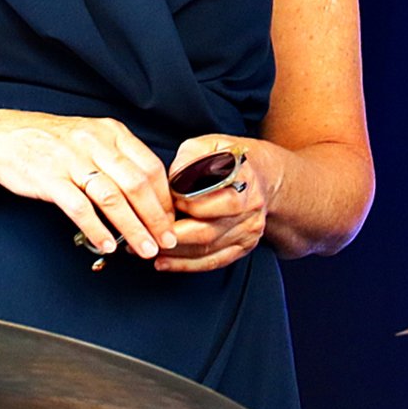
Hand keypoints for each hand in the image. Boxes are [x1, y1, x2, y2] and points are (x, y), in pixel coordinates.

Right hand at [0, 110, 177, 260]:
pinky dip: (97, 229)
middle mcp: (94, 143)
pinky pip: (79, 208)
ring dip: (133, 228)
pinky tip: (107, 245)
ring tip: (145, 249)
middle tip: (168, 241)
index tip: (172, 220)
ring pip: (112, 198)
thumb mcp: (92, 136)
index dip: (165, 198)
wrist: (5, 137)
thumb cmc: (53, 141)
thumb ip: (120, 158)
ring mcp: (71, 160)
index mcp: (110, 132)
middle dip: (156, 217)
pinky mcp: (50, 179)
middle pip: (136, 184)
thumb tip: (152, 193)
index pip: (150, 166)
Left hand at [156, 135, 269, 272]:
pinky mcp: (244, 245)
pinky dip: (188, 265)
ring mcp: (248, 230)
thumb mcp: (208, 144)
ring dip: (176, 254)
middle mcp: (249, 207)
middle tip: (146, 233)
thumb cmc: (228, 157)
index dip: (182, 203)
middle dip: (173, 236)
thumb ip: (189, 158)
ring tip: (149, 249)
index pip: (209, 199)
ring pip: (208, 249)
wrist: (261, 174)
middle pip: (207, 231)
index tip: (161, 203)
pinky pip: (215, 261)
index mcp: (241, 178)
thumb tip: (172, 179)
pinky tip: (166, 262)